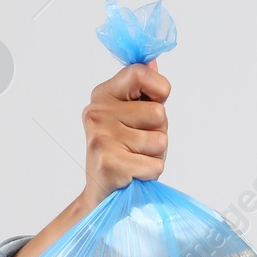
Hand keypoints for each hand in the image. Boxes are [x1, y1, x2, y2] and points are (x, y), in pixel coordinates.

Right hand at [79, 59, 168, 208]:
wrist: (102, 195)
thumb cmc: (124, 153)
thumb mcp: (134, 117)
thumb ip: (144, 90)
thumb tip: (153, 61)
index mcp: (103, 95)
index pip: (140, 73)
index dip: (159, 89)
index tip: (153, 103)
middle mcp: (97, 112)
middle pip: (159, 112)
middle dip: (159, 132)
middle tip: (138, 145)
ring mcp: (101, 137)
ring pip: (160, 140)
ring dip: (155, 155)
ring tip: (135, 159)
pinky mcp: (109, 163)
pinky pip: (155, 165)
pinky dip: (150, 173)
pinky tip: (132, 174)